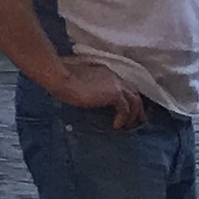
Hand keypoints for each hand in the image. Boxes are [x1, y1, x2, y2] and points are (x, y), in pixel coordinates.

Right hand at [29, 53, 151, 130]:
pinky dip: (123, 118)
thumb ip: (85, 85)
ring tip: (130, 126)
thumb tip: (84, 93)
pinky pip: (125, 109)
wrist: (60, 78)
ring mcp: (116, 84)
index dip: (126, 96)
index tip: (125, 107)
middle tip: (138, 118)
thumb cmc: (61, 79)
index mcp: (104, 72)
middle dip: (137, 106)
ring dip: (134, 114)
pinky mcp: (115, 94)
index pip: (121, 84)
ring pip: (134, 100)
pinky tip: (116, 126)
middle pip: (133, 92)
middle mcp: (113, 77)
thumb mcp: (76, 80)